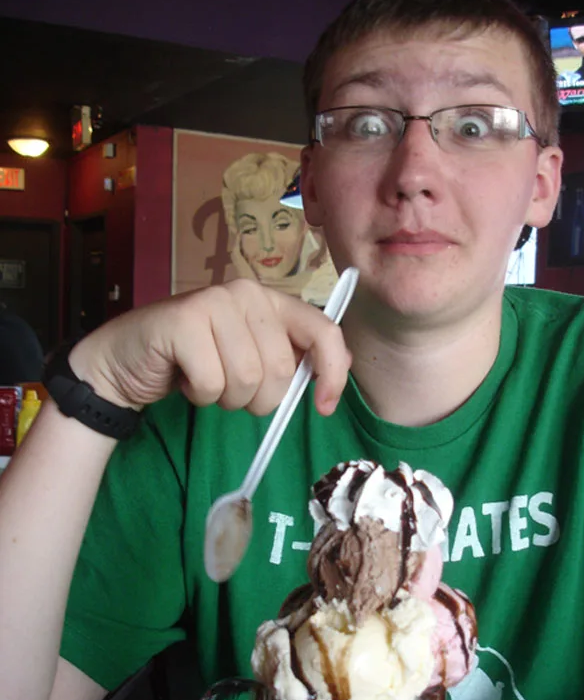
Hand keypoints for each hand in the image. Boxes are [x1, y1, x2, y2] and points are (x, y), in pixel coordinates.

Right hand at [67, 279, 352, 416]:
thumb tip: (342, 367)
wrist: (126, 361)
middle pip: (281, 369)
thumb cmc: (193, 362)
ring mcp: (213, 302)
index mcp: (271, 300)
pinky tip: (184, 378)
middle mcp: (246, 293)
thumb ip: (291, 359)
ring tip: (204, 380)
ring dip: (226, 398)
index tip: (324, 407)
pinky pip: (211, 383)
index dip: (333, 372)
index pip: (323, 330)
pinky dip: (198, 395)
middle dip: (259, 399)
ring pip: (247, 380)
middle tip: (229, 389)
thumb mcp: (251, 360)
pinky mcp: (183, 321)